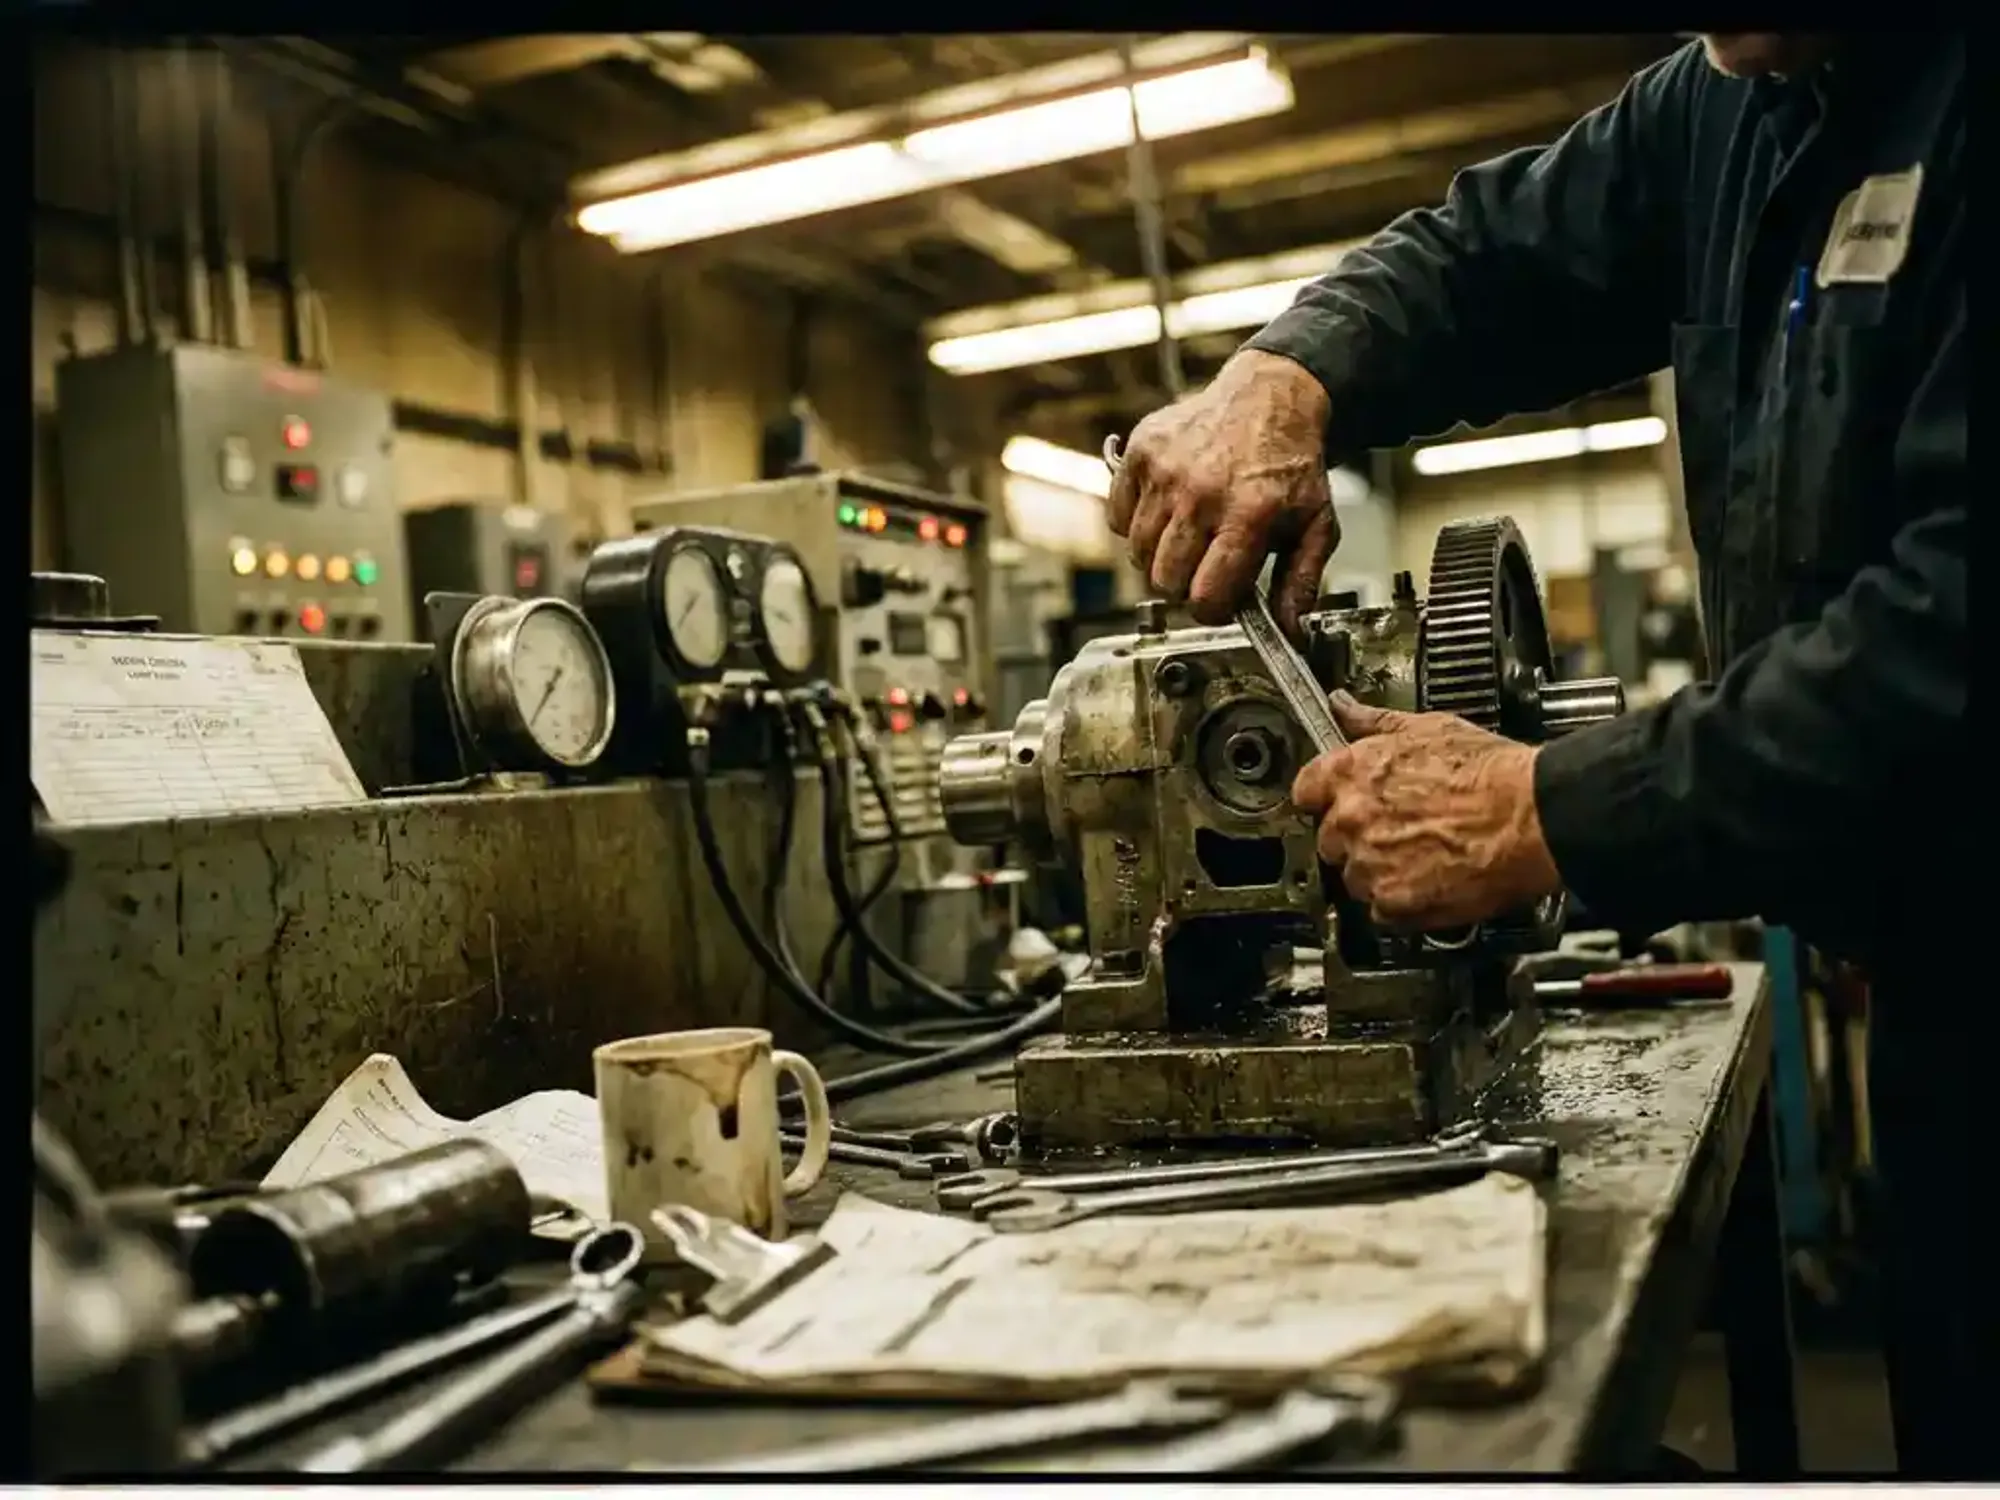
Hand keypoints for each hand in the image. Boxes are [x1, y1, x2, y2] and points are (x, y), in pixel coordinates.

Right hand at [1105, 350, 1338, 632]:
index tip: (1219, 602)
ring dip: (1159, 557)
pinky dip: (1135, 524)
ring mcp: (1165, 472)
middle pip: (1165, 581)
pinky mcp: (1140, 454)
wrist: (1268, 398)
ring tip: (1188, 535)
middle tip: (1204, 567)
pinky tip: (1165, 511)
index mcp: (1249, 514)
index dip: (1212, 611)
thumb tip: (1289, 633)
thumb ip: (1301, 583)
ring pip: (1137, 554)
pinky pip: (1117, 518)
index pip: (1205, 596)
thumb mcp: (1315, 525)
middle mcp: (1201, 493)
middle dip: (1184, 586)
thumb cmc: (1289, 464)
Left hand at [1291, 693, 1563, 928]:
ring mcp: (1369, 865)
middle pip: (1328, 838)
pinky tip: (1430, 882)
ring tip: (1420, 856)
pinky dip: (1401, 904)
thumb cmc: (1490, 773)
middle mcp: (1350, 820)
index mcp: (1350, 773)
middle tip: (1396, 830)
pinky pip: (1381, 911)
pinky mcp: (1394, 903)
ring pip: (1354, 878)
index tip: (1341, 801)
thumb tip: (1344, 707)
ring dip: (1378, 872)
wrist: (1532, 817)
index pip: (1305, 790)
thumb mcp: (1427, 728)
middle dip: (1356, 837)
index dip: (1326, 797)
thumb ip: (1374, 721)